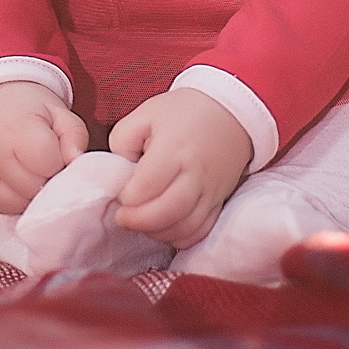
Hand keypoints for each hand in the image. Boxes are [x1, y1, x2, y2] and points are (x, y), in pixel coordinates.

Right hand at [0, 81, 87, 215]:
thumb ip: (75, 135)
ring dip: (34, 193)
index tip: (57, 151)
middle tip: (47, 162)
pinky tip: (20, 179)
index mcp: (17, 130)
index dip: (61, 162)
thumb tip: (76, 163)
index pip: (50, 165)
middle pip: (37, 188)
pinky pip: (4, 208)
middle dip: (49, 179)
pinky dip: (18, 199)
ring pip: (21, 203)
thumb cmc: (28, 109)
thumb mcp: (58, 112)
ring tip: (34, 170)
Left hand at [109, 88, 251, 248]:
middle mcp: (195, 173)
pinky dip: (179, 237)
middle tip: (123, 217)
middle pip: (167, 211)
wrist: (230, 111)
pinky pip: (200, 231)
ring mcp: (210, 191)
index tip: (119, 194)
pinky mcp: (218, 202)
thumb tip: (118, 174)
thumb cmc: (183, 112)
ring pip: (184, 227)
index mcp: (174, 147)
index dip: (126, 197)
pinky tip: (164, 227)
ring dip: (157, 232)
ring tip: (142, 222)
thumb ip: (122, 142)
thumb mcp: (145, 114)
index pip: (147, 185)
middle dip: (138, 221)